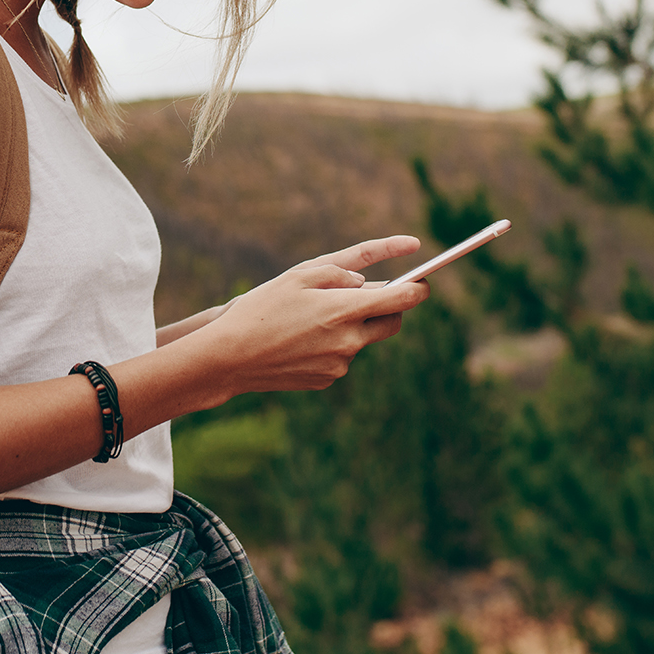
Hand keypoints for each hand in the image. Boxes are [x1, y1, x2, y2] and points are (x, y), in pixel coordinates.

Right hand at [189, 236, 429, 395]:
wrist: (231, 358)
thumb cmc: (261, 309)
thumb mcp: (298, 276)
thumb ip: (339, 272)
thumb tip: (365, 282)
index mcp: (344, 310)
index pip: (402, 300)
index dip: (418, 289)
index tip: (422, 282)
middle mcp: (349, 341)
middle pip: (392, 323)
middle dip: (390, 308)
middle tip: (374, 295)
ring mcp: (339, 365)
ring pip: (363, 340)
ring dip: (353, 326)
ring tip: (315, 318)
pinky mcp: (327, 380)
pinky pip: (342, 357)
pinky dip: (333, 345)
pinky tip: (302, 339)